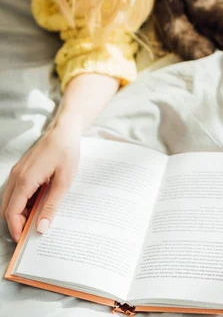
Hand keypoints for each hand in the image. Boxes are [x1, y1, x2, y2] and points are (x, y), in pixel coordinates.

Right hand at [0, 125, 79, 241]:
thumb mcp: (63, 182)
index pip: (11, 212)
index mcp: (25, 180)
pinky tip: (39, 203)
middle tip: (32, 233)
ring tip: (38, 219)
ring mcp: (17, 172)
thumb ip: (51, 206)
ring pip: (10, 200)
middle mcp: (16, 177)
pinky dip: (23, 202)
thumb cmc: (66, 152)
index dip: (15, 229)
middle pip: (7, 208)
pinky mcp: (22, 170)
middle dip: (16, 223)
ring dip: (20, 212)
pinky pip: (16, 191)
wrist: (64, 130)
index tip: (25, 241)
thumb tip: (41, 228)